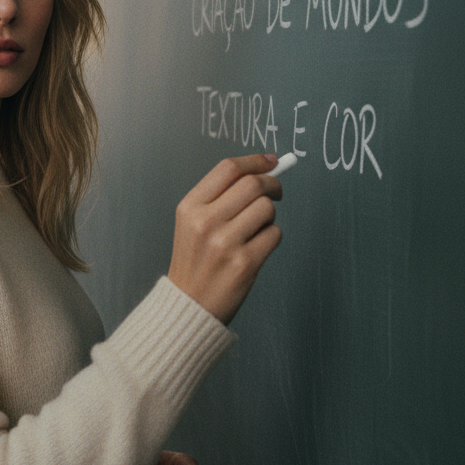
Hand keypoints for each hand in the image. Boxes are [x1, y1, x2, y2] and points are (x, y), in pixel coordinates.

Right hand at [168, 153, 282, 323]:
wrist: (189, 304)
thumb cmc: (196, 260)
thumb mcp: (192, 222)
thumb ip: (221, 196)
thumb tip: (263, 169)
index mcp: (190, 207)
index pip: (228, 169)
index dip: (254, 161)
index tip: (271, 161)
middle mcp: (205, 222)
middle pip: (252, 184)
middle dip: (272, 184)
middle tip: (275, 192)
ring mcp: (225, 243)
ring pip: (267, 208)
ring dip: (269, 215)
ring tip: (256, 228)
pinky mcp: (245, 263)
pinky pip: (274, 234)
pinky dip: (271, 237)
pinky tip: (256, 247)